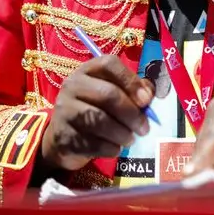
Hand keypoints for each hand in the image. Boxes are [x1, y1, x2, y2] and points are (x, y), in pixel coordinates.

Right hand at [41, 55, 153, 170]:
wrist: (65, 139)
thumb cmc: (96, 111)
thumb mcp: (112, 94)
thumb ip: (133, 90)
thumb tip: (149, 94)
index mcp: (87, 70)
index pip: (109, 65)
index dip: (131, 81)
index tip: (146, 100)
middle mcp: (73, 85)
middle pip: (108, 94)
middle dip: (131, 113)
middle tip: (144, 128)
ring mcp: (65, 110)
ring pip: (99, 120)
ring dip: (122, 133)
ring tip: (130, 139)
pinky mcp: (63, 135)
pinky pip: (92, 143)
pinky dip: (110, 148)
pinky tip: (116, 149)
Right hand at [187, 83, 213, 174]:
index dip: (203, 160)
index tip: (191, 179)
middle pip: (205, 142)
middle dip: (202, 166)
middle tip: (205, 188)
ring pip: (202, 141)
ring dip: (205, 160)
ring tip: (211, 180)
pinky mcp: (212, 109)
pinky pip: (205, 137)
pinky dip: (208, 151)